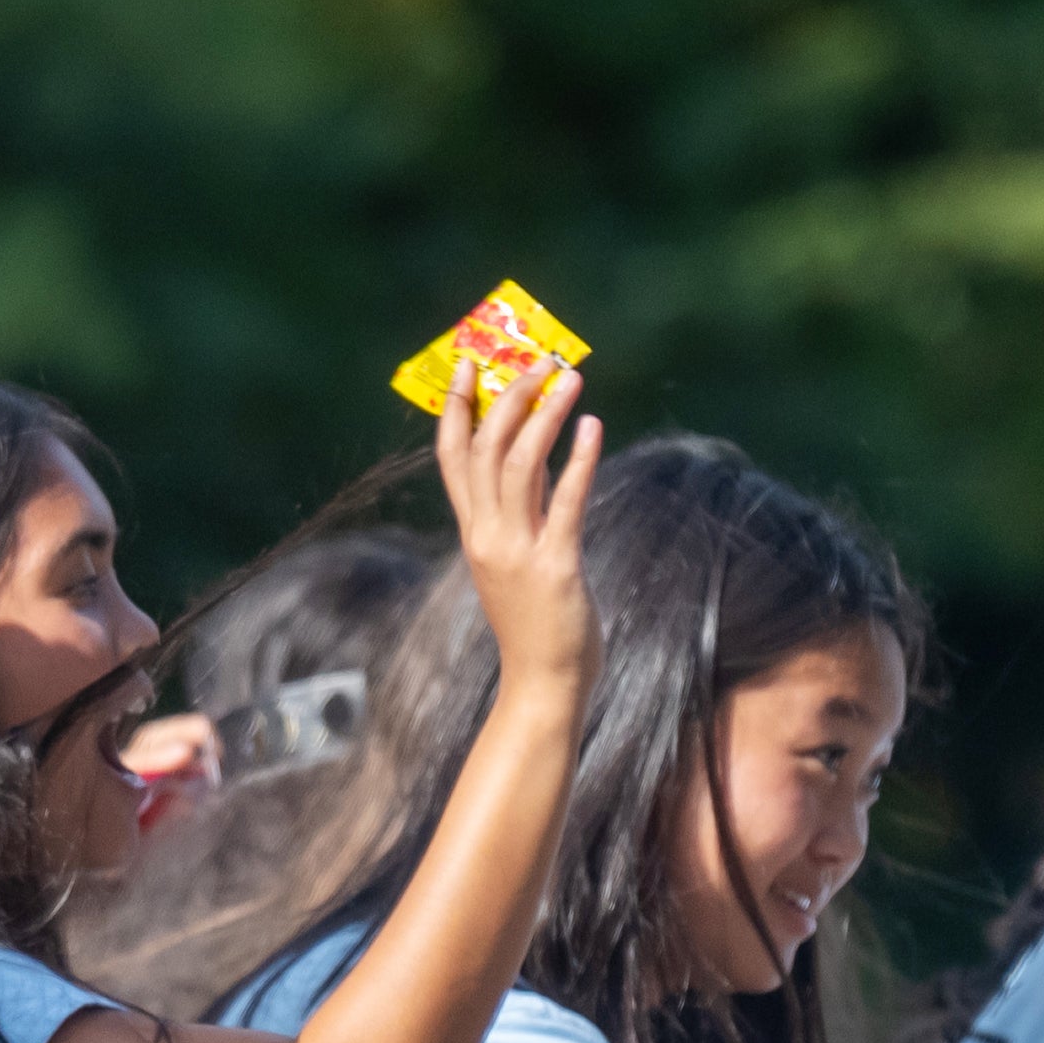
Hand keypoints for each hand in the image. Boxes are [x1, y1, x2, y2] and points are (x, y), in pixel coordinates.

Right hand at [436, 361, 603, 704]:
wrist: (543, 682)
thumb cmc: (536, 622)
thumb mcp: (518, 556)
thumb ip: (523, 506)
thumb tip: (541, 452)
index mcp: (473, 531)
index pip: (451, 457)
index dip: (455, 407)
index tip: (466, 363)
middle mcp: (486, 535)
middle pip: (483, 449)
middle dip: (506, 396)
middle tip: (535, 360)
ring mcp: (516, 551)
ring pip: (517, 465)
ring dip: (543, 415)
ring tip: (567, 377)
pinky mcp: (555, 566)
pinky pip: (564, 502)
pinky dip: (578, 460)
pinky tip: (592, 427)